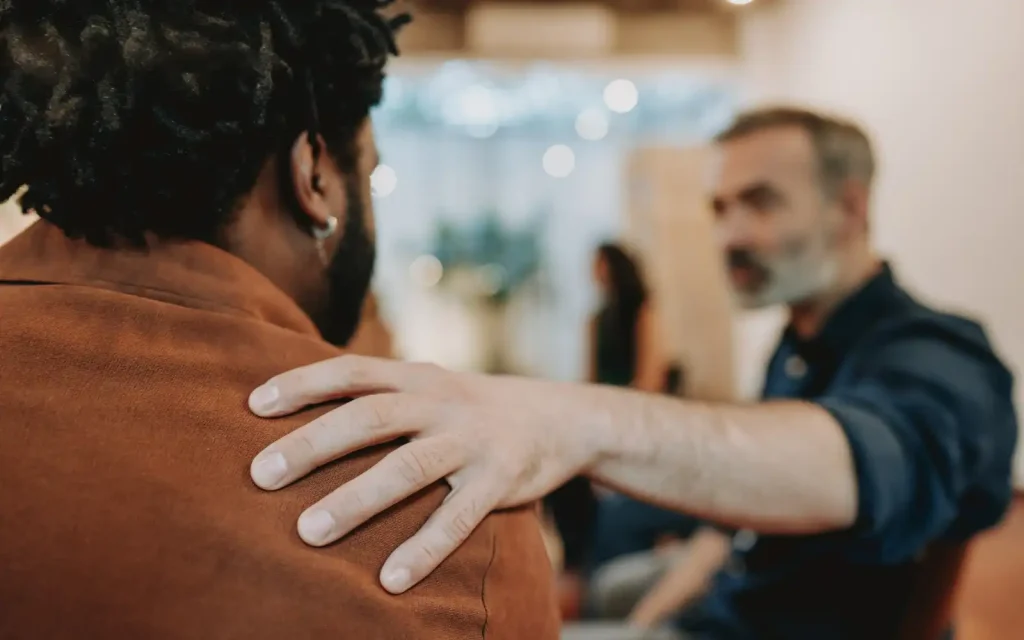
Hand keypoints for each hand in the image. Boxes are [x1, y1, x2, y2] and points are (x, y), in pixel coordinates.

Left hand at [247, 356, 610, 593]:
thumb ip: (382, 392)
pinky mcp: (499, 481)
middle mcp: (441, 403)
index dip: (303, 383)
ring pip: (407, 468)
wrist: (560, 417)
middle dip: (313, 445)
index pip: (352, 371)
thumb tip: (303, 411)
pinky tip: (390, 580)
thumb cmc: (473, 409)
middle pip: (369, 417)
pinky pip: (457, 518)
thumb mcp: (431, 385)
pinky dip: (424, 549)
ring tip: (308, 532)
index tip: (253, 406)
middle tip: (261, 475)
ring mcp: (471, 441)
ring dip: (356, 499)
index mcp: (417, 377)